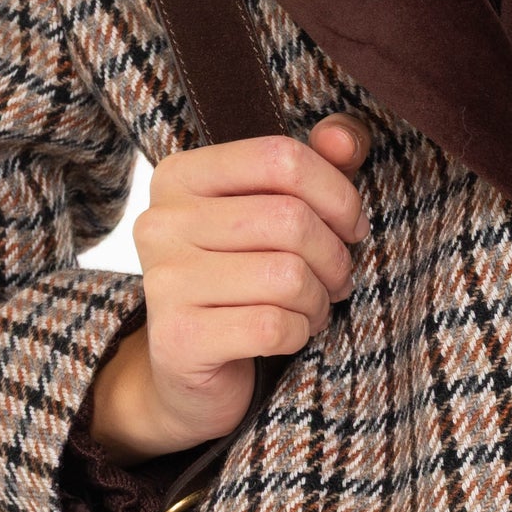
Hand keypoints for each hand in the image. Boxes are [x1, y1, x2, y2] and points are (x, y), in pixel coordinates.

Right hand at [87, 113, 372, 464]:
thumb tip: (344, 137)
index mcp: (181, 177)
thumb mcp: (281, 213)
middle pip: (290, 218)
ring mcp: (163, 281)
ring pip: (287, 274)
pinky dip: (300, 333)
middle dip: (335, 255)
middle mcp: (160, 222)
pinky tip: (289, 334)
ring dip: (318, 299)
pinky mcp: (179, 338)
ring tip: (310, 307)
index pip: (280, 158)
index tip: (351, 225)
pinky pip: (275, 325)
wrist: (191, 373)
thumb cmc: (247, 279)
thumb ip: (317, 166)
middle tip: (337, 278)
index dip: (337, 193)